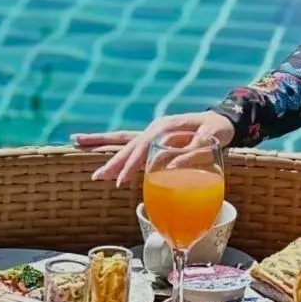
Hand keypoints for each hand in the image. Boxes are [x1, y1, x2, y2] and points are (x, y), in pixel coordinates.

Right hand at [72, 112, 234, 186]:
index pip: (143, 147)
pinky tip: (97, 147)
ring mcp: (152, 134)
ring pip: (123, 140)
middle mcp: (155, 128)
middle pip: (127, 144)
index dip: (131, 164)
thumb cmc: (218, 129)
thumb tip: (172, 166)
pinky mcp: (153, 141)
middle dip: (111, 160)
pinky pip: (129, 143)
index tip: (121, 180)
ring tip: (77, 142)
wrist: (222, 120)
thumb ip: (194, 151)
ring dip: (101, 143)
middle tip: (96, 176)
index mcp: (166, 127)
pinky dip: (113, 145)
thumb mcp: (212, 138)